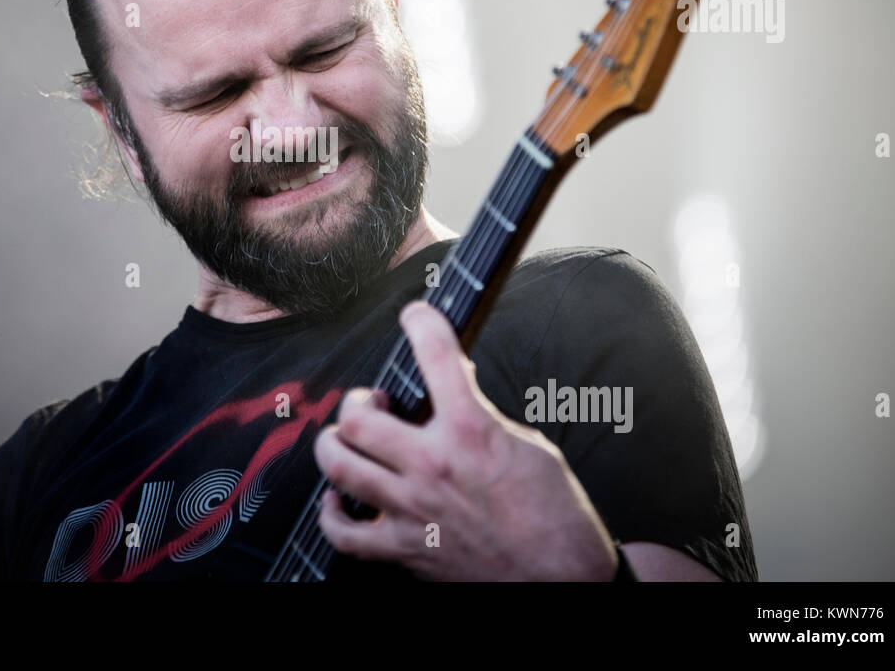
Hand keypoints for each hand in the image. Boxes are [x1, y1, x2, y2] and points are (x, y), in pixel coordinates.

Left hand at [313, 300, 618, 580]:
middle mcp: (434, 467)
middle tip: (373, 402)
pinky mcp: (405, 550)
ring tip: (351, 439)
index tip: (416, 314)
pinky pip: (342, 533)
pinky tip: (339, 499)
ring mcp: (413, 510)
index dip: (422, 322)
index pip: (436, 356)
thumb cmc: (556, 516)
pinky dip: (331, 513)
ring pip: (339, 465)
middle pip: (358, 418)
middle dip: (358, 400)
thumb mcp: (530, 446)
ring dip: (336, 444)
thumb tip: (457, 383)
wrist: (562, 580)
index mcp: (472, 432)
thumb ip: (483, 414)